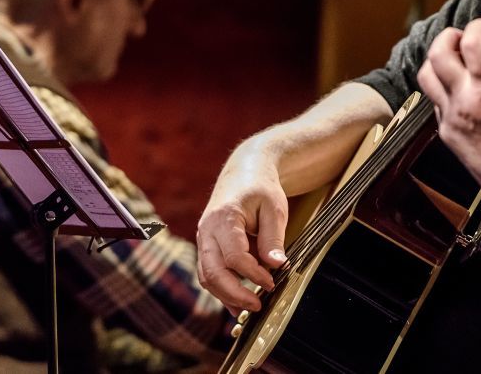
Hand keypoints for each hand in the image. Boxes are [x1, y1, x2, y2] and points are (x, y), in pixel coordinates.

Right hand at [196, 153, 288, 314]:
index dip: (253, 275)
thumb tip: (276, 265)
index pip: (234, 256)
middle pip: (212, 272)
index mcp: (224, 217)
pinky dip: (222, 290)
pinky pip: (209, 273)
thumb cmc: (261, 188)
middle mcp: (207, 230)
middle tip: (258, 306)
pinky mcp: (207, 247)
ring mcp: (204, 239)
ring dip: (227, 296)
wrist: (244, 173)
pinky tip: (239, 303)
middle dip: (234, 294)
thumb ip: (273, 237)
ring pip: (207, 277)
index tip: (272, 283)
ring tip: (250, 307)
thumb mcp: (275, 208)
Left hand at [416, 18, 480, 215]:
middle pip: (436, 54)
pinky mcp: (445, 131)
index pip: (472, 42)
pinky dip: (444, 86)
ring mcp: (449, 117)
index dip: (478, 26)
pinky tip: (463, 88)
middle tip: (464, 36)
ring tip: (457, 59)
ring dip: (438, 60)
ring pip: (426, 76)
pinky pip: (435, 99)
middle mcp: (463, 101)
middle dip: (449, 36)